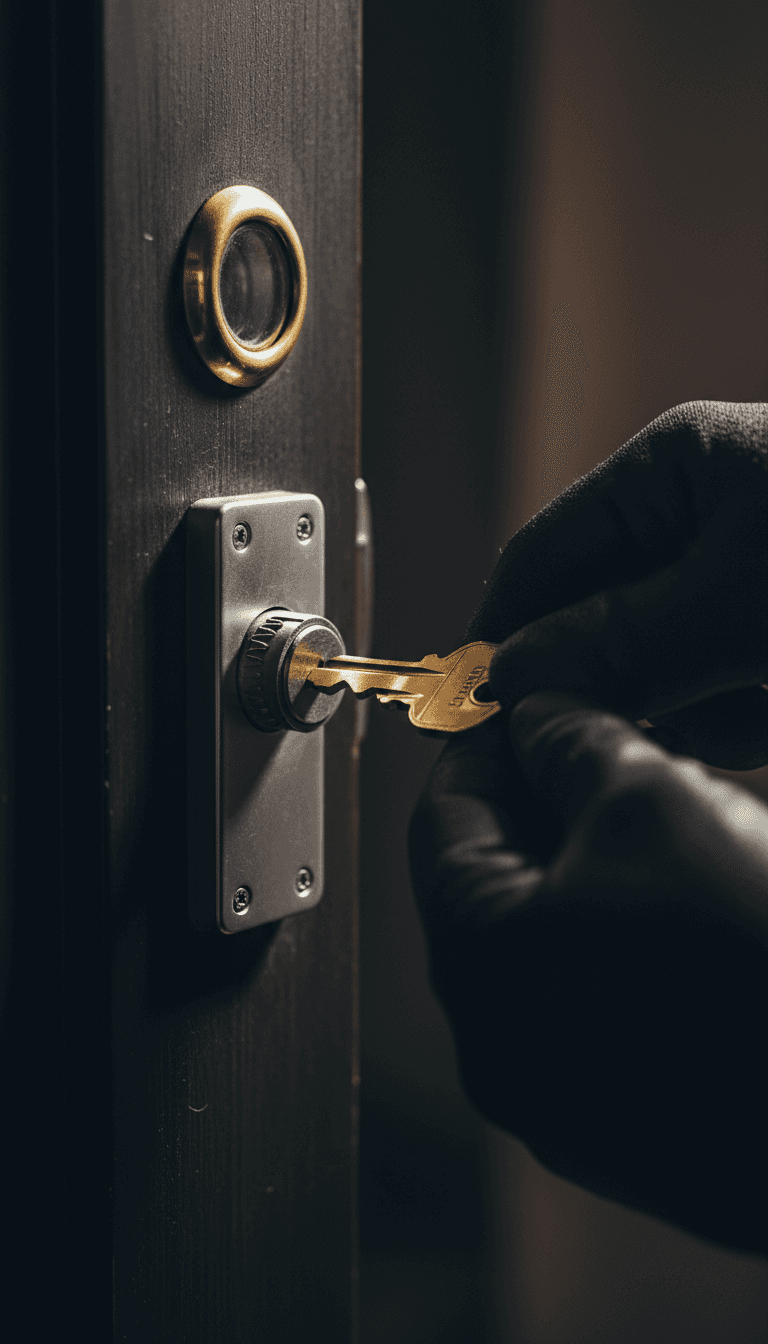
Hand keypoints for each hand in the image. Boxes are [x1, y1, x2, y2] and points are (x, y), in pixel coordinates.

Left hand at [409, 696, 767, 1253]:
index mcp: (478, 965)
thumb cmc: (755, 953)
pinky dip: (621, 940)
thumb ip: (573, 744)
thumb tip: (540, 718)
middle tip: (604, 743)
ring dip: (589, 868)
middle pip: (494, 887)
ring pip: (550, 948)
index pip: (442, 821)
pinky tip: (693, 899)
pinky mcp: (629, 1132)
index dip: (485, 745)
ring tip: (666, 813)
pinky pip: (596, 1006)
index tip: (526, 704)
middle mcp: (500, 1050)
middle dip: (544, 803)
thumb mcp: (655, 801)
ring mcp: (563, 1104)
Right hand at [468, 401, 767, 768]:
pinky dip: (748, 720)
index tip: (462, 711)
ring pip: (665, 678)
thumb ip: (626, 639)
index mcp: (671, 469)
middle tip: (624, 737)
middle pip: (597, 628)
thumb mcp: (745, 593)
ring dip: (707, 714)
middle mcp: (696, 522)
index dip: (498, 632)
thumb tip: (510, 675)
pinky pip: (727, 702)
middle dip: (621, 688)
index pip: (541, 556)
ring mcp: (739, 583)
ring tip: (762, 702)